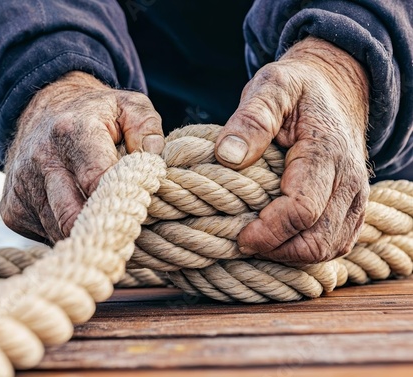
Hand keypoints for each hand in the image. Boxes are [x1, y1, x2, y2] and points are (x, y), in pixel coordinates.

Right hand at [0, 72, 163, 243]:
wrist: (40, 111)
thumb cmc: (94, 114)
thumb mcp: (128, 106)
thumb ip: (147, 128)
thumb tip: (154, 161)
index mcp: (72, 132)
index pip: (97, 181)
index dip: (122, 202)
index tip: (142, 211)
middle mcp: (40, 160)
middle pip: (74, 217)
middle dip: (104, 229)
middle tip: (127, 230)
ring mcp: (21, 188)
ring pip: (61, 232)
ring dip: (86, 233)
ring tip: (105, 220)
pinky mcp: (12, 210)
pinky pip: (46, 237)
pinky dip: (67, 234)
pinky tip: (77, 213)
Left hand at [215, 37, 369, 264]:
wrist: (334, 91)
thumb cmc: (297, 90)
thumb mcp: (271, 87)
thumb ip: (252, 118)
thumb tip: (228, 155)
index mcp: (326, 151)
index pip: (302, 209)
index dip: (268, 230)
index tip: (240, 236)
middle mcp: (350, 180)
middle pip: (317, 238)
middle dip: (276, 249)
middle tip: (243, 242)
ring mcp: (356, 197)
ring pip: (328, 248)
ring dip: (290, 255)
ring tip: (258, 242)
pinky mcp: (353, 208)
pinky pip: (336, 244)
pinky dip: (306, 252)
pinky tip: (279, 241)